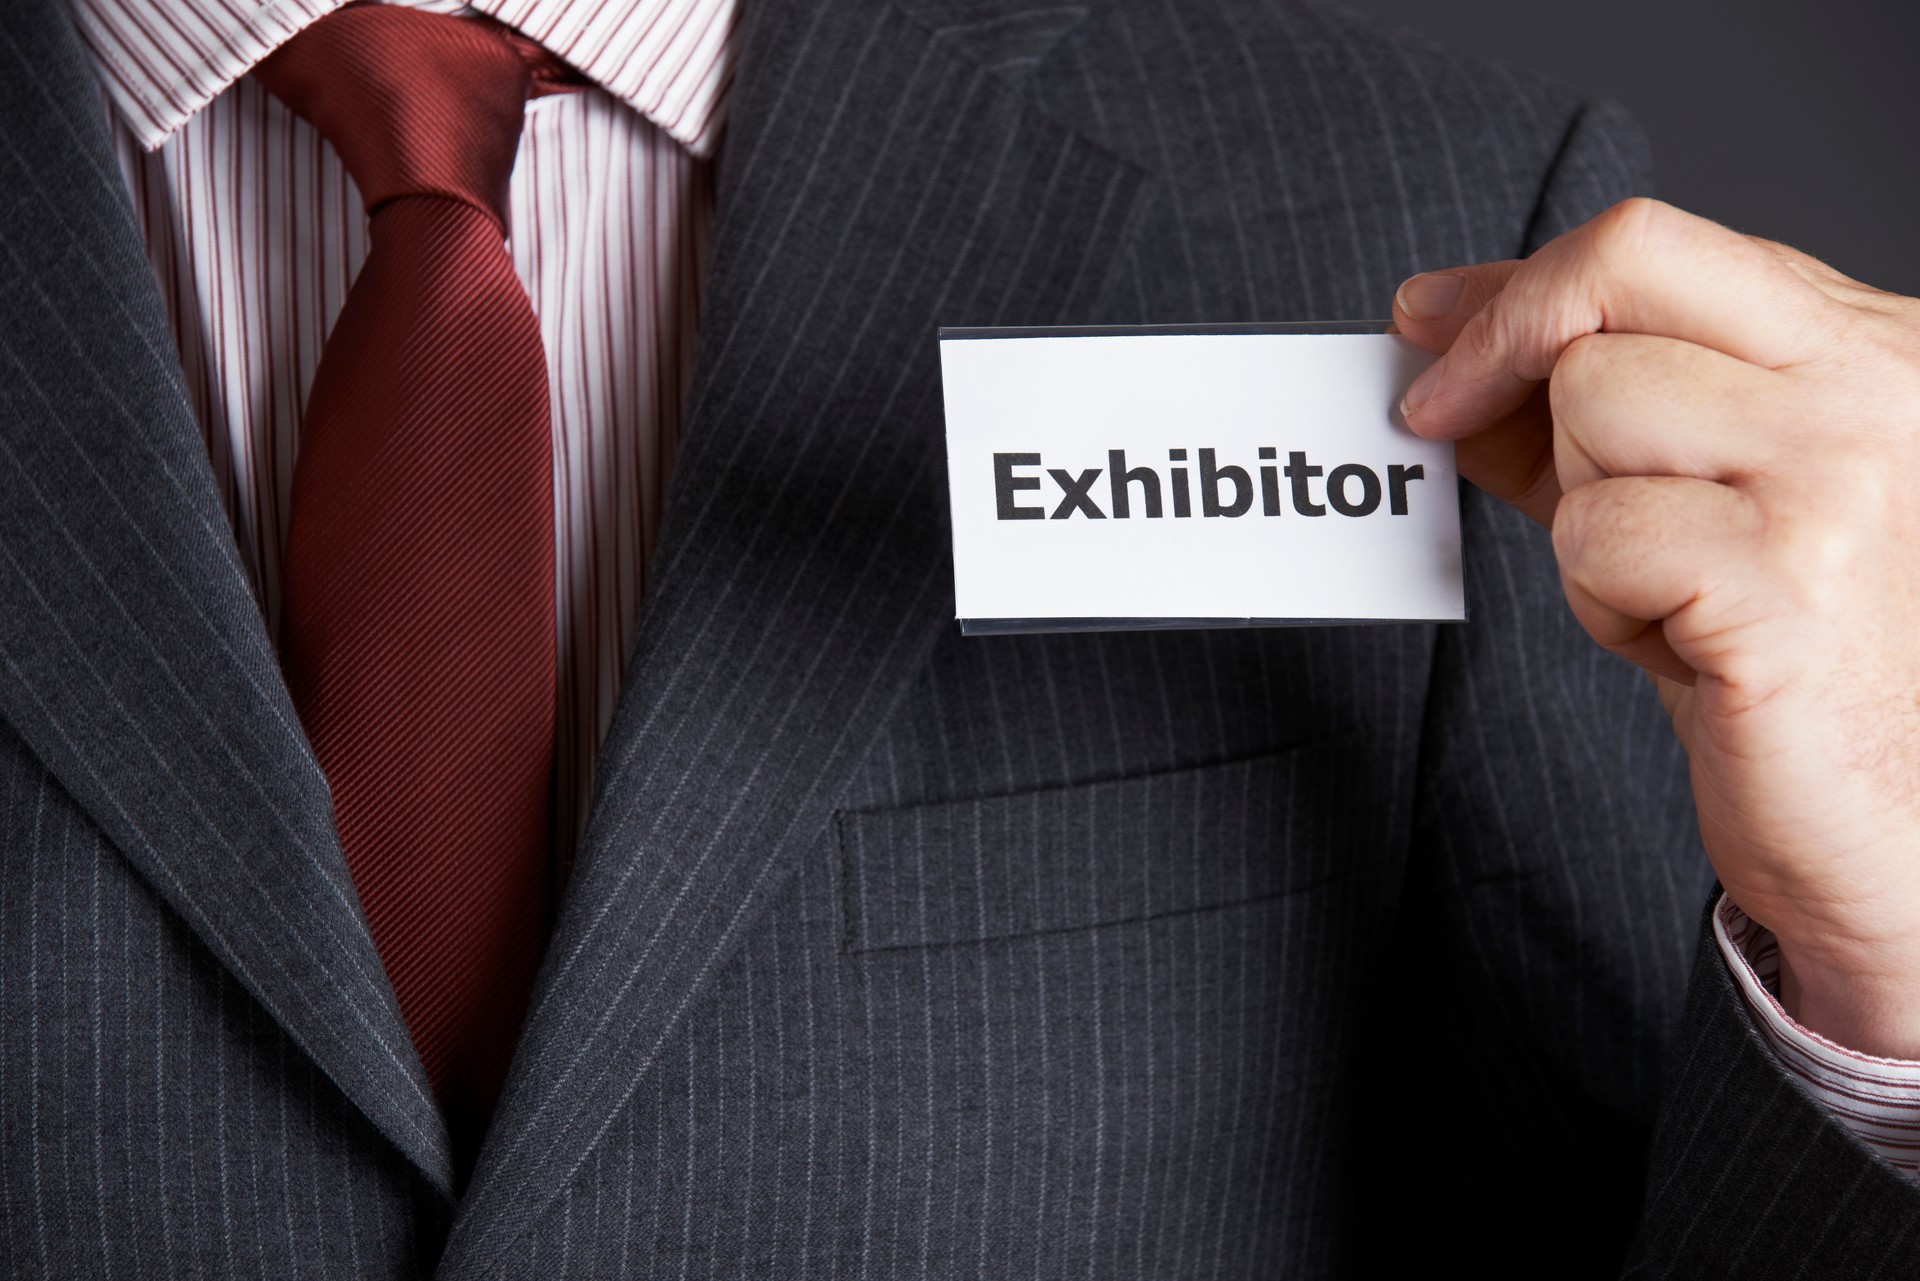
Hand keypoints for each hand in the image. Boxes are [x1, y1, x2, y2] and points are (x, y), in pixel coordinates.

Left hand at [1392, 199, 1919, 1056]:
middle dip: (1516, 368)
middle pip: (1610, 287)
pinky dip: (1601, 599)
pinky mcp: (1788, 583)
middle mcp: (1874, 387)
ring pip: (1591, 406)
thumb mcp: (1681, 498)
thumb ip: (1572, 406)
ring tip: (1666, 589)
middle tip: (1483, 442)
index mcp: (1865, 345)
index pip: (1650, 244)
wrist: (1896, 824)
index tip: (1425, 330)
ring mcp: (1842, 478)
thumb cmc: (1787, 659)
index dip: (1511, 288)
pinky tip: (1684, 644)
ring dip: (1581, 514)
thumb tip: (1434, 322)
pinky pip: (1596, 531)